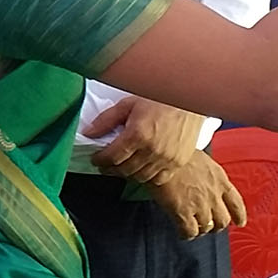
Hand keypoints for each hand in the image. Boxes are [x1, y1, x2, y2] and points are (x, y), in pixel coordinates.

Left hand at [84, 96, 203, 183]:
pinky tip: (141, 167)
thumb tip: (88, 132)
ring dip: (127, 173)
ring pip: (139, 177)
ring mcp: (167, 158)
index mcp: (138, 134)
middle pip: (124, 170)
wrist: (189, 100)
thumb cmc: (159, 98)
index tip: (96, 158)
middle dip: (110, 169)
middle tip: (105, 164)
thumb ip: (106, 120)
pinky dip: (147, 176)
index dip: (100, 160)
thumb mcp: (128, 103)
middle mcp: (152, 150)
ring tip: (121, 165)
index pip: (111, 157)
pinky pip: (158, 179)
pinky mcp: (178, 162)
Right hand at [141, 151, 245, 239]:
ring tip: (192, 226)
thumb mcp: (201, 158)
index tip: (239, 222)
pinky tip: (181, 231)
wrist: (161, 154)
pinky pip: (190, 232)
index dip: (239, 215)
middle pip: (223, 220)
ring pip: (207, 228)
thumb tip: (203, 180)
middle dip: (216, 224)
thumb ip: (207, 174)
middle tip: (208, 224)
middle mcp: (213, 194)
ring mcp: (200, 205)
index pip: (236, 202)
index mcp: (219, 178)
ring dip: (200, 229)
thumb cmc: (176, 152)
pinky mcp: (183, 213)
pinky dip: (186, 234)